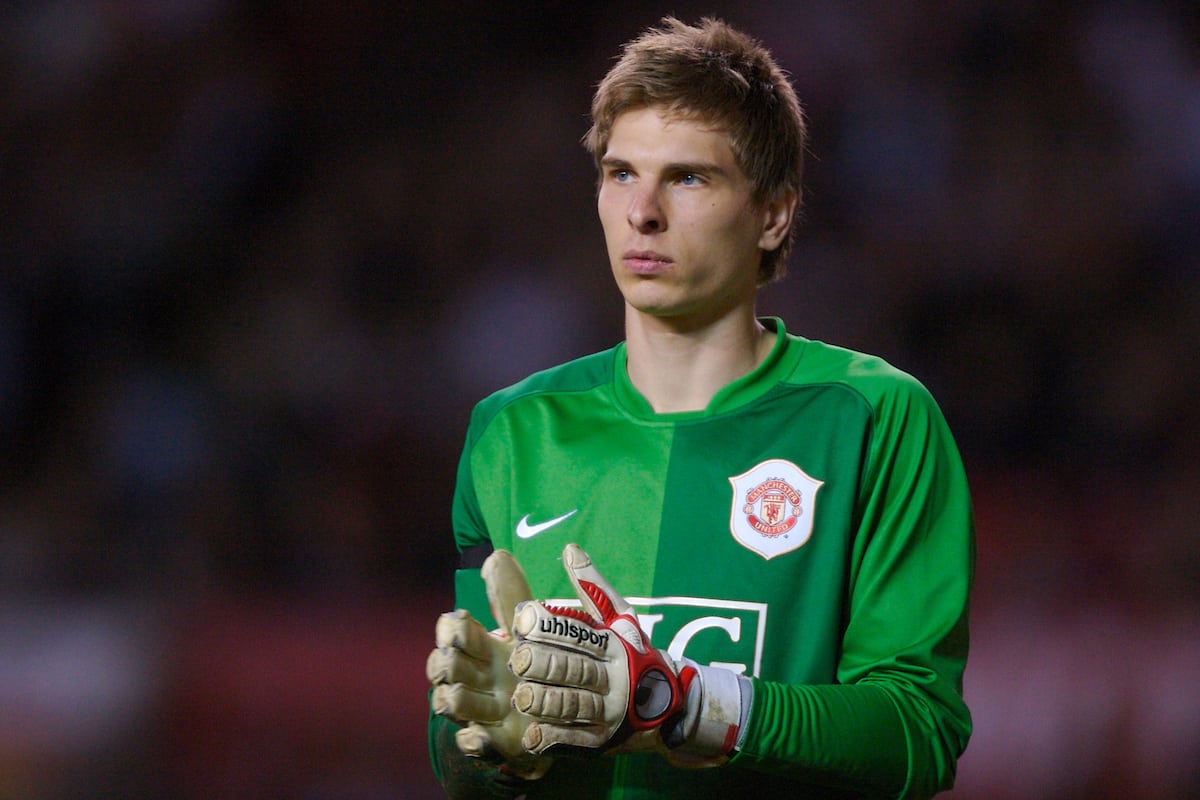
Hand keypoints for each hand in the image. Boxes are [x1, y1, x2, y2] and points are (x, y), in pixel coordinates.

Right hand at [426, 549, 551, 779]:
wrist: (559, 712)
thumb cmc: (537, 662)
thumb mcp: (529, 626)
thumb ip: (512, 593)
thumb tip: (495, 555)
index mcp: (483, 646)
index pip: (453, 631)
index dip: (451, 628)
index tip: (459, 621)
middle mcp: (475, 677)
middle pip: (444, 667)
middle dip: (445, 662)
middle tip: (453, 660)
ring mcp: (481, 711)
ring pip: (450, 703)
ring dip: (452, 698)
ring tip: (455, 695)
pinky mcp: (494, 741)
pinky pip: (472, 744)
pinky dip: (472, 741)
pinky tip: (477, 735)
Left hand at [509, 543, 749, 766]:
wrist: (671, 705)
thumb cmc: (635, 653)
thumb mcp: (620, 618)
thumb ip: (592, 586)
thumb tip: (570, 548)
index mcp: (614, 644)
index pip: (580, 633)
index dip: (550, 627)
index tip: (521, 619)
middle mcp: (613, 677)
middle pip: (576, 670)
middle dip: (545, 664)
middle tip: (518, 660)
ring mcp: (610, 711)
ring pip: (575, 705)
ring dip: (546, 702)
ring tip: (521, 697)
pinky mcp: (603, 739)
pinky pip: (577, 739)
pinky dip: (554, 738)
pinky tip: (532, 736)